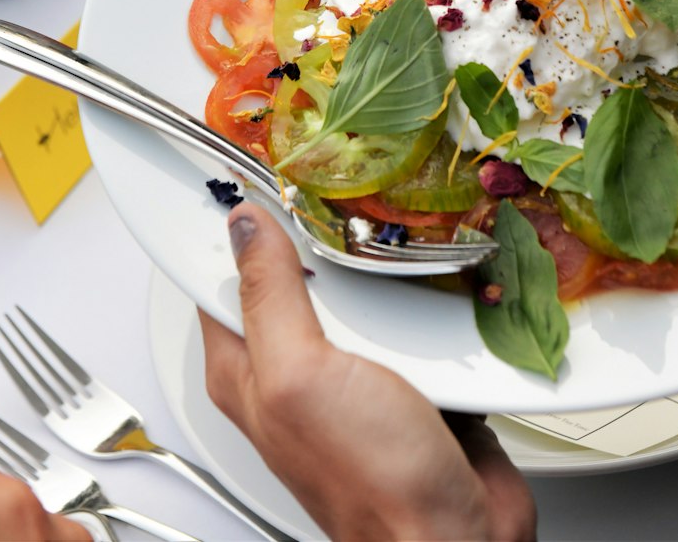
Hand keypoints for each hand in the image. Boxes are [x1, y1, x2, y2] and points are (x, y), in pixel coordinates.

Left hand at [199, 204, 536, 541]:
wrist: (456, 536)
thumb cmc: (371, 481)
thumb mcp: (299, 373)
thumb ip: (269, 295)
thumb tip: (244, 225)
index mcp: (250, 369)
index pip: (221, 277)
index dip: (233, 224)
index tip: (252, 172)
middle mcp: (296, 370)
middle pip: (296, 274)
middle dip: (320, 234)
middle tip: (340, 195)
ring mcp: (355, 372)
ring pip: (359, 291)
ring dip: (381, 265)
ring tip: (396, 229)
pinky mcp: (410, 377)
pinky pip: (412, 317)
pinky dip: (426, 294)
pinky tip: (436, 274)